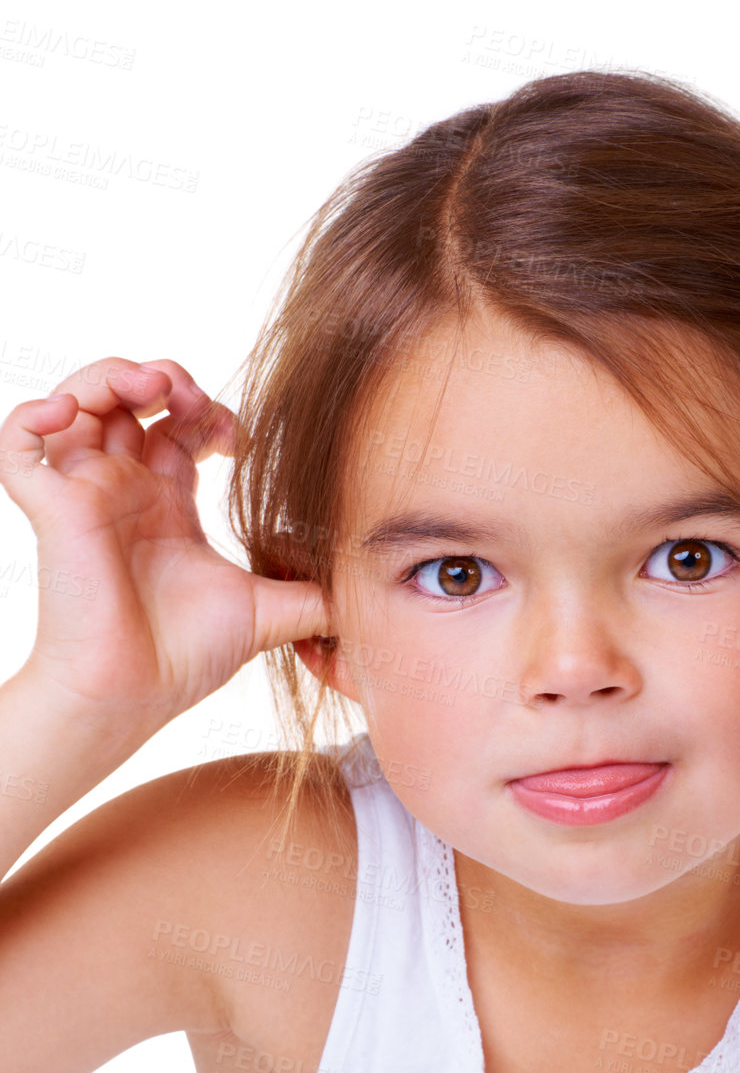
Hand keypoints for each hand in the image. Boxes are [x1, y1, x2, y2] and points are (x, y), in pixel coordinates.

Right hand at [0, 356, 328, 746]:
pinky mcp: (53, 508)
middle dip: (164, 378)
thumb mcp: (268, 612)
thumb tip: (370, 589)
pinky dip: (32, 415)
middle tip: (192, 396)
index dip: (206, 410)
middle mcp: (124, 490)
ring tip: (150, 388)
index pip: (177, 427)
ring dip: (111, 376)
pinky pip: (17, 445)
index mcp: (166, 503)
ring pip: (77, 402)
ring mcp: (85, 494)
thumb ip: (315, 593)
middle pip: (129, 398)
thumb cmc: (185, 658)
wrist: (134, 696)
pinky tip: (68, 413)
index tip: (238, 439)